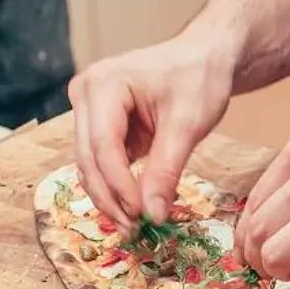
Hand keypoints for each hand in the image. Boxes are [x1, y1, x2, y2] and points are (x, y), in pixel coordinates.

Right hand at [69, 29, 239, 229]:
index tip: (142, 215)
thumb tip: (153, 214)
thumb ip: (166, 169)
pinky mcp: (98, 125)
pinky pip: (101, 162)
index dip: (120, 185)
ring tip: (134, 226)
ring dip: (110, 198)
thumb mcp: (187, 124)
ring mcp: (88, 110)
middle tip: (135, 231)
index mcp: (103, 84)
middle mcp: (85, 94)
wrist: (204, 57)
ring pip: (90, 165)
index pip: (103, 146)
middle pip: (90, 159)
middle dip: (111, 198)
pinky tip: (133, 208)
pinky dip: (115, 186)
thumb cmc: (198, 78)